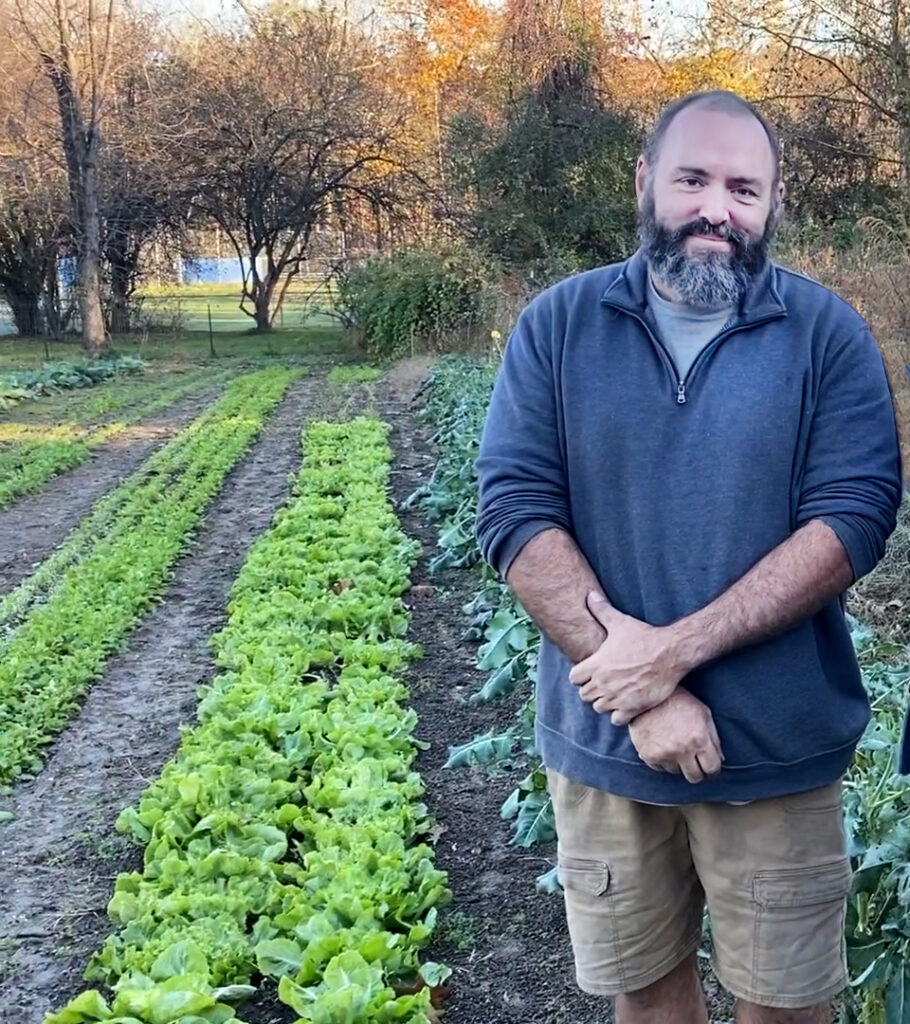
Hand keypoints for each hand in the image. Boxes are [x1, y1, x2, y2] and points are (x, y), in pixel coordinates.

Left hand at [568, 591, 686, 723]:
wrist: (671, 653)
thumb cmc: (644, 636)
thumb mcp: (620, 622)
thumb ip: (601, 610)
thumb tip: (590, 595)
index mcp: (596, 664)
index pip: (574, 678)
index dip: (581, 676)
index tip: (592, 672)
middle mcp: (603, 682)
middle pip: (585, 695)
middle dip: (593, 690)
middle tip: (606, 683)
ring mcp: (617, 697)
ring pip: (599, 708)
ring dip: (605, 703)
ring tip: (616, 694)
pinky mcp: (632, 708)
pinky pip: (615, 720)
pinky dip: (619, 714)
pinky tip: (627, 703)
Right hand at [629, 689, 723, 783]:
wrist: (647, 694)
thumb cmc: (678, 700)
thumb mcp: (703, 713)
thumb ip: (714, 738)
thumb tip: (721, 759)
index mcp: (699, 739)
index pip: (712, 769)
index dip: (712, 769)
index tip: (709, 767)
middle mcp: (682, 750)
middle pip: (695, 777)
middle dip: (697, 770)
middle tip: (693, 761)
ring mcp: (663, 754)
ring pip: (676, 772)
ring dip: (678, 763)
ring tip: (674, 746)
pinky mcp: (648, 755)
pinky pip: (660, 768)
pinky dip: (662, 760)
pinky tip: (662, 745)